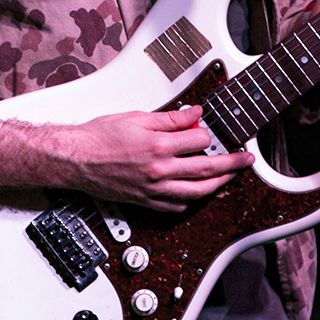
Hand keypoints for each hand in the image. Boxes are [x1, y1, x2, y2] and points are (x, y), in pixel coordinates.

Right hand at [0, 105, 253, 211]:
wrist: (74, 159)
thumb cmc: (98, 136)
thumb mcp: (136, 117)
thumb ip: (170, 118)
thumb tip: (194, 114)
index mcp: (158, 146)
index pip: (199, 140)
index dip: (209, 133)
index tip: (214, 128)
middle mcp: (159, 171)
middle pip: (206, 169)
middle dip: (231, 164)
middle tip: (245, 159)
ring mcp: (153, 189)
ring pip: (196, 192)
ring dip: (217, 185)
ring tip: (229, 177)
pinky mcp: (145, 201)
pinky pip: (176, 206)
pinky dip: (191, 200)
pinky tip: (196, 193)